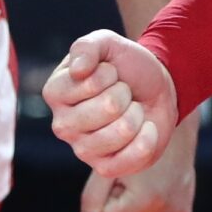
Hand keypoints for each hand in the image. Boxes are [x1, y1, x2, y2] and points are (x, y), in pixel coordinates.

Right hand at [43, 30, 178, 177]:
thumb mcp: (107, 43)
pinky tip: (143, 130)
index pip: (89, 82)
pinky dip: (148, 138)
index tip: (110, 73)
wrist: (157, 90)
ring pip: (121, 132)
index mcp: (55, 92)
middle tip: (123, 93)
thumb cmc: (126, 66)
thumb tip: (78, 70)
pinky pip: (132, 156)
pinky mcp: (105, 168)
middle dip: (126, 94)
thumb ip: (87, 47)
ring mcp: (82, 150)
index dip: (109, 73)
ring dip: (137, 114)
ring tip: (131, 110)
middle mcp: (62, 125)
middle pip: (108, 108)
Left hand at [81, 114, 197, 211]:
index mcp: (146, 199)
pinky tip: (152, 205)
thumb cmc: (134, 149)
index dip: (109, 198)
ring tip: (143, 191)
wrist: (173, 136)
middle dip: (120, 211)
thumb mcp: (110, 168)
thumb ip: (93, 199)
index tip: (122, 180)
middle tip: (133, 185)